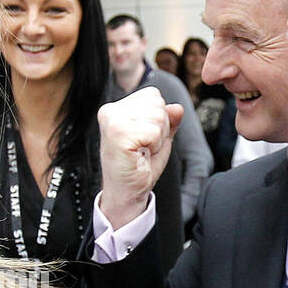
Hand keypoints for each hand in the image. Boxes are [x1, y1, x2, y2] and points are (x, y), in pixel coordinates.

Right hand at [97, 87, 182, 226]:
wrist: (126, 192)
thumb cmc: (138, 167)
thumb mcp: (159, 138)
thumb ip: (168, 120)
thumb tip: (177, 108)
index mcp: (116, 108)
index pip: (153, 95)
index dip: (159, 118)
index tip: (144, 138)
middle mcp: (110, 110)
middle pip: (158, 103)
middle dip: (160, 128)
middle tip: (144, 147)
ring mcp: (113, 121)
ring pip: (158, 115)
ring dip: (157, 138)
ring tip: (142, 150)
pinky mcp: (118, 133)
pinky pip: (154, 131)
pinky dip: (154, 145)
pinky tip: (140, 155)